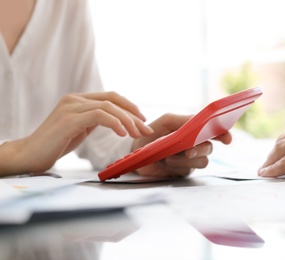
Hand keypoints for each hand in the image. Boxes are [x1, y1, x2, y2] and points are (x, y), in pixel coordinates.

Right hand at [3, 92, 152, 173]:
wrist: (29, 155)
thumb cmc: (55, 143)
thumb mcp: (80, 127)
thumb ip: (94, 119)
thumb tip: (117, 120)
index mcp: (79, 100)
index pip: (111, 97)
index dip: (130, 107)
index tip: (143, 120)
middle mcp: (75, 99)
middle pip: (113, 100)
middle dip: (134, 115)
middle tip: (146, 129)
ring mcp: (70, 107)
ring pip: (108, 106)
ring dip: (128, 120)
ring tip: (137, 134)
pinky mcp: (68, 119)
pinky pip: (98, 115)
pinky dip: (115, 123)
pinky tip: (122, 133)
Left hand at [133, 113, 231, 177]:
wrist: (136, 152)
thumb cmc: (153, 133)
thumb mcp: (166, 121)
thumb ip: (183, 120)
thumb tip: (198, 122)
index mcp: (195, 130)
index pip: (215, 131)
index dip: (224, 134)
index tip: (227, 138)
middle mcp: (196, 144)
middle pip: (210, 148)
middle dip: (201, 149)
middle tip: (189, 151)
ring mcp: (191, 159)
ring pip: (202, 161)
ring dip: (186, 159)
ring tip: (169, 156)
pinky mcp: (184, 171)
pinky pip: (189, 170)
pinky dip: (178, 165)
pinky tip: (166, 162)